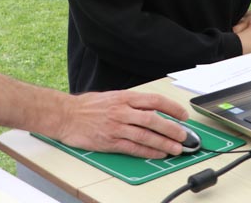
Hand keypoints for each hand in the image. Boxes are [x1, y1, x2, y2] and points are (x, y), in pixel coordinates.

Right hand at [55, 91, 188, 158]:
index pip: (154, 100)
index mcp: (124, 97)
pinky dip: (148, 152)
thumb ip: (131, 102)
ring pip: (146, 135)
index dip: (171, 108)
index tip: (183, 114)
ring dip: (163, 143)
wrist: (66, 115)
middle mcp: (122, 111)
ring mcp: (116, 127)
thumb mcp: (112, 96)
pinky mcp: (110, 142)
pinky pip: (133, 148)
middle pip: (153, 119)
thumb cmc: (87, 106)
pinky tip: (158, 154)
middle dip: (172, 128)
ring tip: (176, 148)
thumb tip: (151, 109)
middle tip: (184, 135)